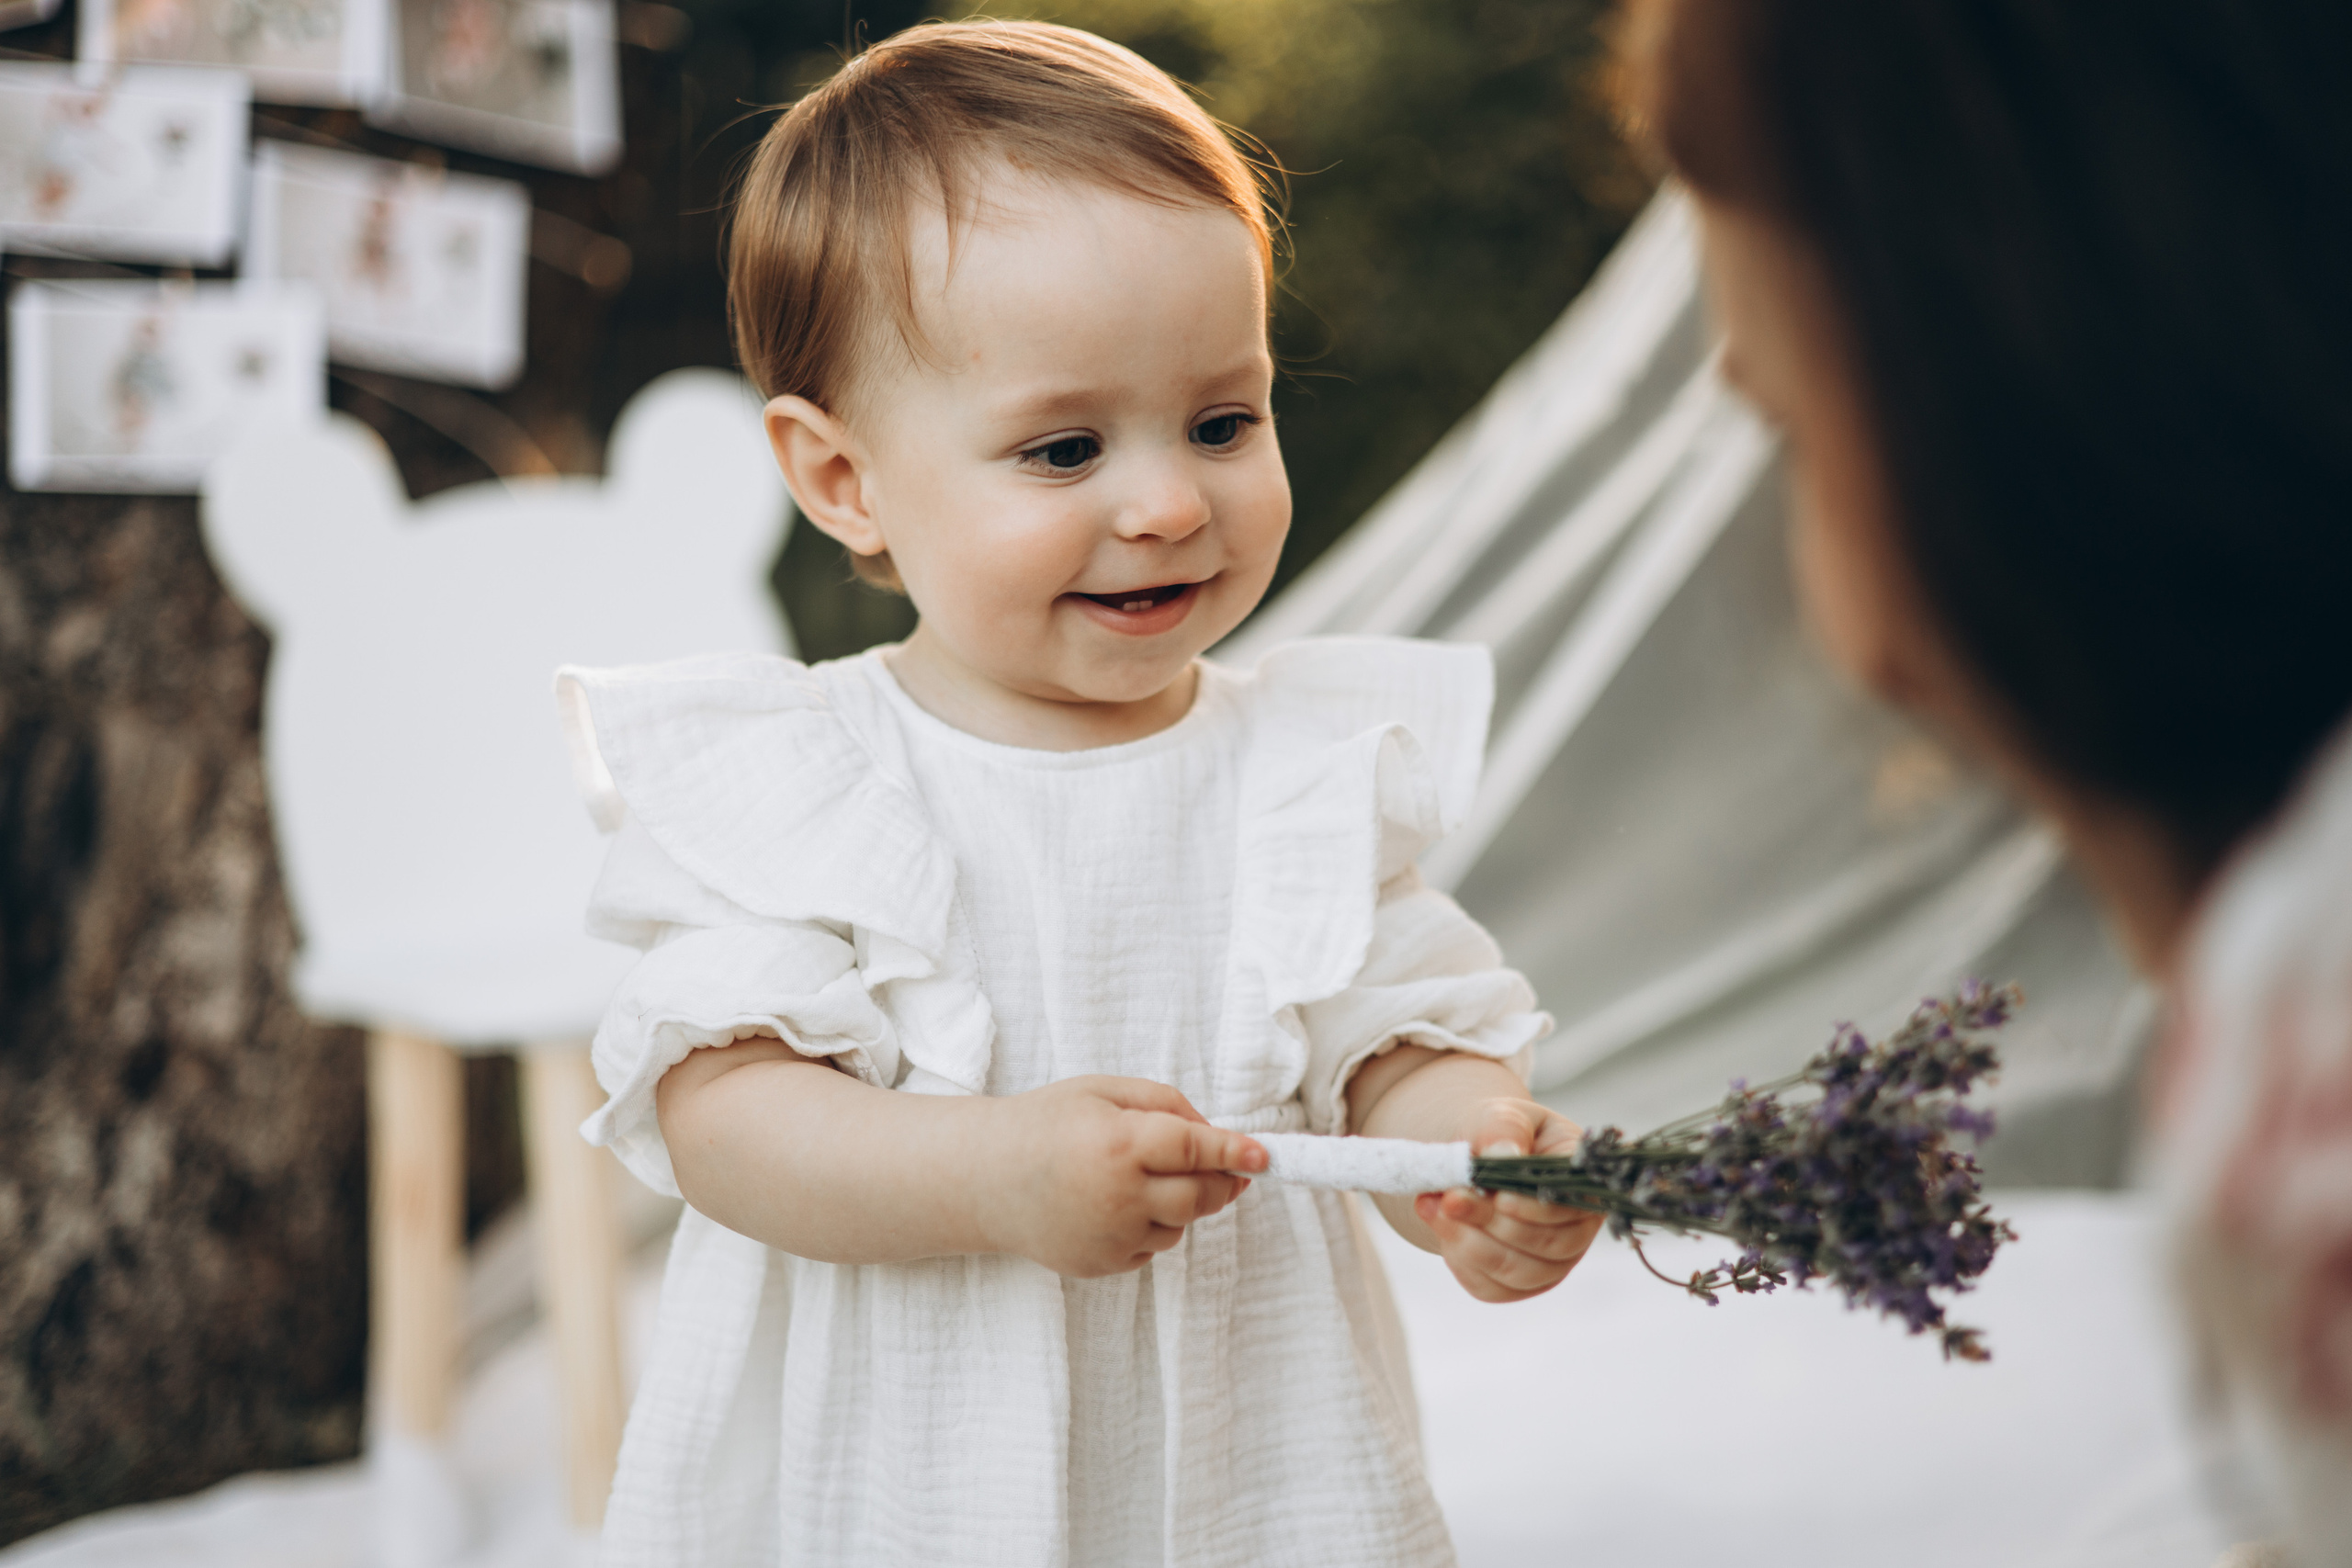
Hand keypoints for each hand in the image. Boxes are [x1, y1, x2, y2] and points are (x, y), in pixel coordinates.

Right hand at [980, 1076, 1267, 1278]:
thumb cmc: (1047, 1123)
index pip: (1195, 1148)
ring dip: (1181, 1201)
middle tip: (1225, 1164)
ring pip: (1181, 1225)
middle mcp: (1118, 1196)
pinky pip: (1152, 1246)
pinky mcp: (1102, 1265)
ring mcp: (1109, 1237)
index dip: (1234, 1151)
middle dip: (1222, 1180)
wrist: (984, 1177)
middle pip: (1201, 1196)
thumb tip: (1219, 1136)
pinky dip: (1151, 1224)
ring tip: (1137, 1175)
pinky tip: (1115, 1202)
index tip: (1265, 1156)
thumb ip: (1167, 1105)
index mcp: (1118, 1144)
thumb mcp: (1104, 1092)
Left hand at [1413, 1097, 1600, 1303]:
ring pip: (1516, 1272)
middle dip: (1491, 1223)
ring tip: (1431, 1206)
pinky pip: (1489, 1286)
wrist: (1474, 1160)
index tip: (1498, 1197)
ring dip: (1469, 1242)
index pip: (1572, 1208)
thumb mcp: (1501, 1116)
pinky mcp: (1515, 1284)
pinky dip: (1460, 1259)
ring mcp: (1550, 1263)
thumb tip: (1503, 1155)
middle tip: (1449, 1199)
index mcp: (1583, 1184)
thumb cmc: (1498, 1135)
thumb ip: (1504, 1129)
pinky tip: (1439, 1224)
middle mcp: (1577, 1230)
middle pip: (1547, 1245)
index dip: (1535, 1208)